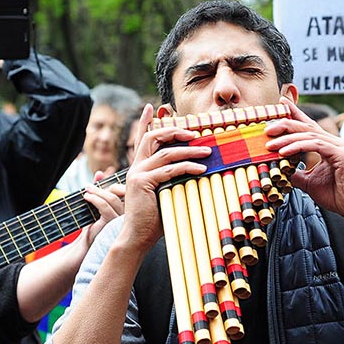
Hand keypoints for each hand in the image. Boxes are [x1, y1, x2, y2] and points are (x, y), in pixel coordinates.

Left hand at [79, 177, 124, 248]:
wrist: (85, 245)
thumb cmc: (93, 225)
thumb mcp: (97, 203)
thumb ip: (99, 188)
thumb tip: (100, 173)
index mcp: (131, 210)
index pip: (127, 191)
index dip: (113, 185)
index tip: (98, 186)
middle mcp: (131, 215)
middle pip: (121, 192)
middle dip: (105, 187)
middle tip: (90, 187)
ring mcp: (122, 220)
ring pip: (112, 198)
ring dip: (97, 192)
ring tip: (86, 191)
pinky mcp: (112, 224)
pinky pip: (105, 206)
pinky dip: (94, 199)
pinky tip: (87, 198)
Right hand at [114, 114, 209, 254]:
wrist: (137, 237)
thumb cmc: (154, 218)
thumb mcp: (165, 193)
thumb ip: (173, 179)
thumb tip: (196, 170)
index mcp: (139, 167)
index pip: (143, 139)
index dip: (145, 121)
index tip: (150, 106)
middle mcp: (136, 167)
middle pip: (154, 138)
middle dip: (175, 131)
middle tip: (195, 133)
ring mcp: (137, 174)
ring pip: (165, 152)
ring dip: (189, 150)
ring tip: (207, 151)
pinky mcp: (142, 182)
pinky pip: (170, 170)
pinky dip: (187, 167)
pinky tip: (201, 168)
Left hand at [267, 98, 343, 219]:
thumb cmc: (337, 196)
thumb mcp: (310, 183)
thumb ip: (297, 173)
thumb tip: (281, 171)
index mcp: (330, 146)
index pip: (309, 126)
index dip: (295, 114)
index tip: (281, 104)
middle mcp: (335, 142)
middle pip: (307, 127)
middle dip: (285, 124)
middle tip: (267, 128)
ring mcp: (340, 146)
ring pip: (309, 135)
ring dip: (287, 138)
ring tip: (270, 144)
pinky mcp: (341, 154)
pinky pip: (315, 145)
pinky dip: (297, 147)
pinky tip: (283, 152)